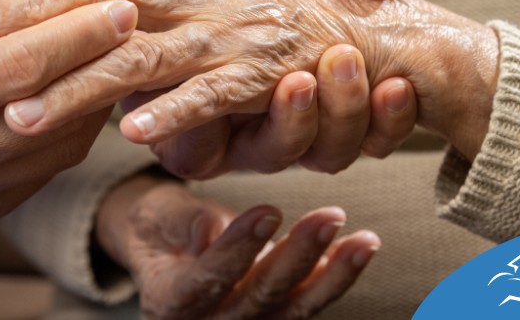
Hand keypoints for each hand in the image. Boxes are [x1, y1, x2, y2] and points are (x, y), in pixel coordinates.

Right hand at [0, 0, 135, 223]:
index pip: (20, 67)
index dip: (78, 34)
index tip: (123, 1)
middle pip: (48, 109)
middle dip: (99, 60)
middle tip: (137, 20)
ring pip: (62, 144)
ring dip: (95, 94)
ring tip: (111, 50)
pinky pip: (51, 165)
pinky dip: (74, 125)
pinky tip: (79, 89)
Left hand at [0, 0, 498, 160]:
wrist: (375, 33)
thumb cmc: (284, 15)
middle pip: (97, 0)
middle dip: (30, 12)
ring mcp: (226, 34)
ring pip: (139, 59)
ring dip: (78, 86)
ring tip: (21, 111)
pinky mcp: (263, 74)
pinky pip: (212, 96)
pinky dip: (177, 114)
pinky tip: (133, 134)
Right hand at [96, 175, 379, 319]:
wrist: (167, 251)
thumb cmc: (159, 226)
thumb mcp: (155, 216)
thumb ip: (181, 223)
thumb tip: (210, 229)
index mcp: (170, 302)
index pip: (207, 280)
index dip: (238, 249)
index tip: (269, 211)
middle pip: (258, 297)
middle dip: (298, 257)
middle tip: (330, 217)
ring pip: (293, 308)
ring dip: (333, 274)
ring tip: (364, 240)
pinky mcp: (273, 318)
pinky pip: (307, 303)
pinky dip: (335, 277)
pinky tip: (358, 250)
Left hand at [135, 0, 411, 176]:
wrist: (155, 11)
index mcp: (325, 88)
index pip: (381, 118)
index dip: (395, 113)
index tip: (401, 86)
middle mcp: (291, 126)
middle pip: (340, 145)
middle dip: (352, 112)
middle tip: (353, 70)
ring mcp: (242, 142)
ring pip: (285, 151)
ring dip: (295, 118)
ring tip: (296, 81)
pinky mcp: (188, 146)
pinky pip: (199, 147)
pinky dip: (189, 120)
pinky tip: (179, 116)